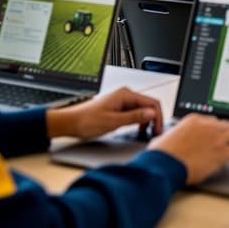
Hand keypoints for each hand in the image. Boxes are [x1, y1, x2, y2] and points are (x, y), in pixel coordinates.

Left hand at [46, 87, 163, 139]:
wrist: (70, 122)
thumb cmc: (86, 121)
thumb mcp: (113, 121)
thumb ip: (134, 117)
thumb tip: (151, 114)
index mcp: (125, 95)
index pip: (151, 103)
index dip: (158, 117)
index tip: (158, 129)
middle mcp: (125, 95)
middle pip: (149, 105)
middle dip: (154, 119)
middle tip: (155, 133)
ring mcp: (122, 101)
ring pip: (142, 109)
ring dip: (147, 121)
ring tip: (147, 132)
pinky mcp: (118, 107)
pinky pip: (135, 112)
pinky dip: (139, 121)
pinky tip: (137, 129)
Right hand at [149, 114, 228, 185]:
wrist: (164, 164)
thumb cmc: (161, 154)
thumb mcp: (164, 138)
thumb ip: (172, 135)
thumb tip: (167, 139)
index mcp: (194, 120)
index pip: (212, 120)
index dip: (216, 129)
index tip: (217, 135)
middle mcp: (208, 125)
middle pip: (226, 125)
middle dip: (228, 133)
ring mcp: (217, 138)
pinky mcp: (222, 152)